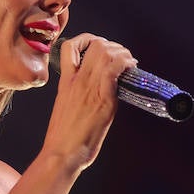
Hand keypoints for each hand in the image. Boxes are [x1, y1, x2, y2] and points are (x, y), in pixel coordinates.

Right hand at [41, 33, 136, 169]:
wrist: (62, 153)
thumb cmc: (63, 137)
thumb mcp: (65, 107)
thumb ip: (77, 93)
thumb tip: (95, 89)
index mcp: (65, 82)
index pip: (70, 47)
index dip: (88, 40)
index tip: (100, 48)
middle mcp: (77, 80)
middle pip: (95, 44)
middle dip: (112, 45)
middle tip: (121, 56)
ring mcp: (89, 88)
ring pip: (107, 53)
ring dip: (123, 53)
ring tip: (129, 62)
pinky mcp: (103, 100)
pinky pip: (115, 70)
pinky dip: (126, 63)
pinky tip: (131, 68)